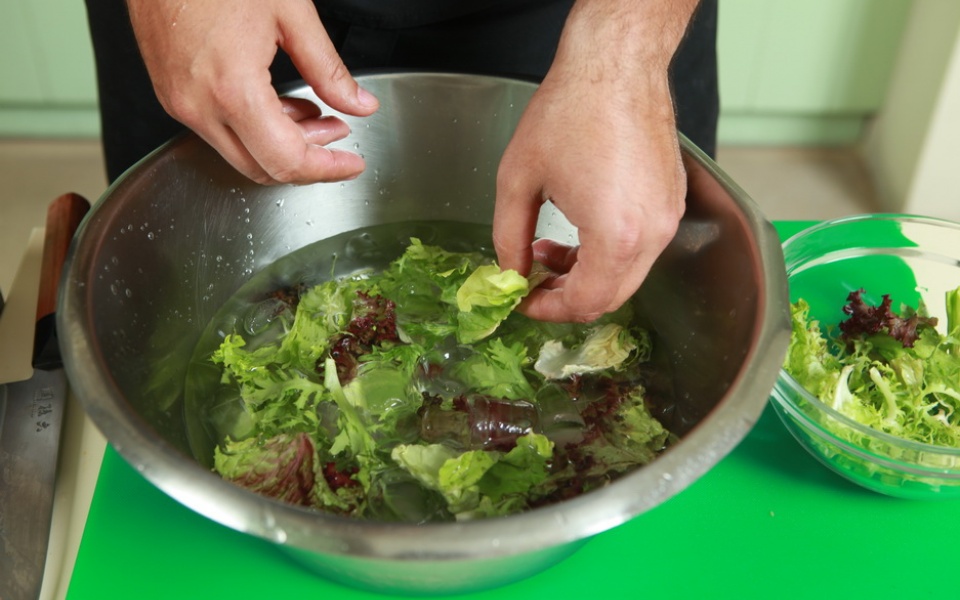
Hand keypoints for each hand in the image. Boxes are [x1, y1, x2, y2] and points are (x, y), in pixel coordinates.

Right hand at [126, 0, 378, 184]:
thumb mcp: (290, 13)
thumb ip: (328, 68)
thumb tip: (360, 104)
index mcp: (233, 90)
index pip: (288, 160)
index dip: (328, 168)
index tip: (352, 164)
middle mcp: (199, 107)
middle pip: (264, 168)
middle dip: (309, 159)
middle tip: (338, 132)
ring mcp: (180, 103)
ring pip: (241, 154)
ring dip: (282, 145)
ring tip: (315, 114)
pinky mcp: (172, 95)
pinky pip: (219, 132)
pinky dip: (255, 130)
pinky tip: (279, 105)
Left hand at [492, 0, 696, 322]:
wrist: (615, 66)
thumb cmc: (569, 112)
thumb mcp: (518, 180)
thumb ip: (509, 239)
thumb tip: (511, 274)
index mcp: (615, 235)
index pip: (585, 303)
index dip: (548, 310)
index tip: (523, 300)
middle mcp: (651, 234)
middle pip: (611, 297)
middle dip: (568, 297)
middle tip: (534, 282)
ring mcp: (668, 217)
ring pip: (627, 274)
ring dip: (587, 274)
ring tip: (550, 246)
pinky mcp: (672, 201)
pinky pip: (641, 247)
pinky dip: (609, 252)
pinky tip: (580, 226)